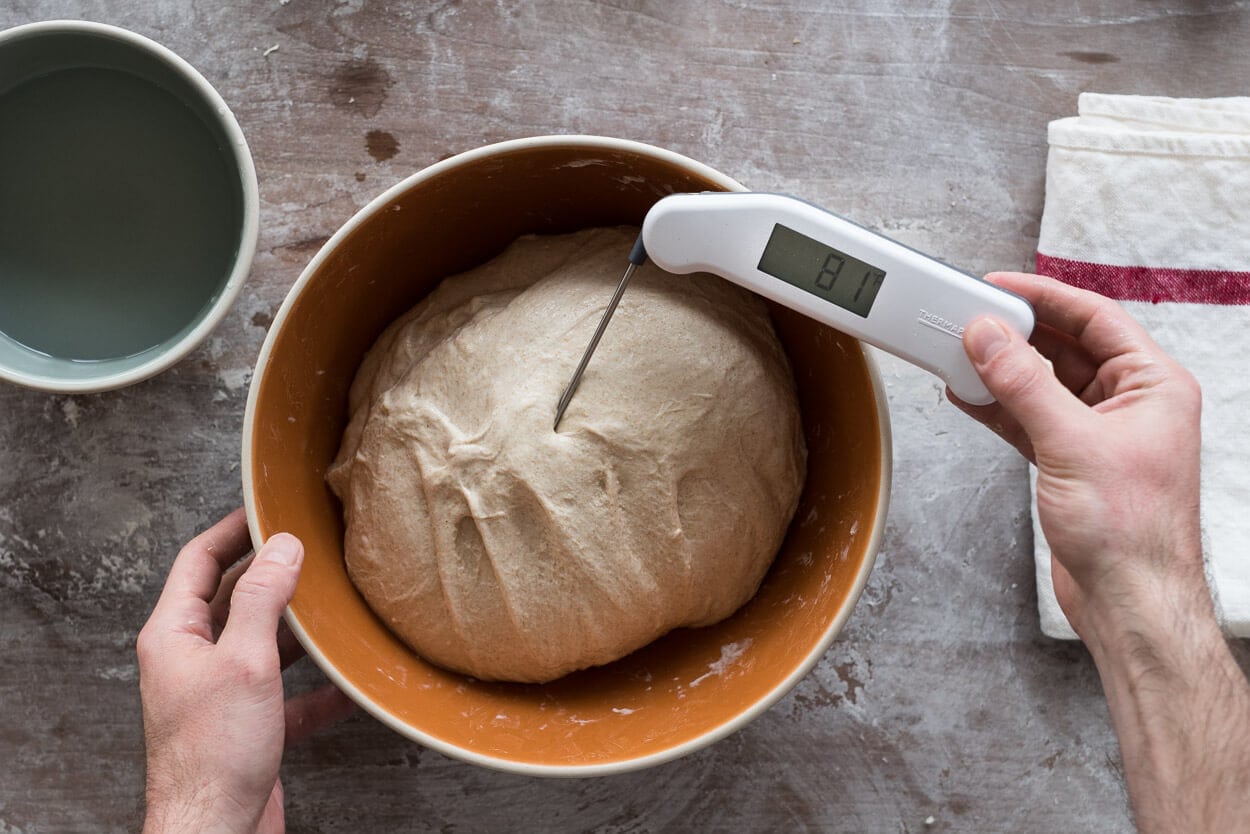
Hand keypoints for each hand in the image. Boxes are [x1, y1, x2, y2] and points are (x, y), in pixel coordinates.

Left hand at [137, 509, 354, 833]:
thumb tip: (282, 548)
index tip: (266, 509)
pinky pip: (288, 696)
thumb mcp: (245, 661)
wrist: (215, 832)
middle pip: (232, 599)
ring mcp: (220, 695)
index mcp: (174, 636)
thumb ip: (262, 599)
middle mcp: (192, 661)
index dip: (233, 530)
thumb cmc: (214, 755)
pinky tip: (352, 684)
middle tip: (310, 550)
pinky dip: (320, 688)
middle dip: (272, 574)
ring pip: (263, 645)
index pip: (199, 561)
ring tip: (335, 607)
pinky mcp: (248, 728)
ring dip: (299, 629)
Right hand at [954, 272, 1249, 833]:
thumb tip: (990, 336)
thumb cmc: (1132, 533)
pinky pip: (1029, 418)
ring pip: (1043, 383)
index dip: (1045, 296)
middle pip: (1065, 348)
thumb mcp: (1070, 444)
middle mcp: (1130, 404)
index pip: (1095, 318)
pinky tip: (968, 395)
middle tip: (972, 317)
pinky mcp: (1071, 461)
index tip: (1000, 284)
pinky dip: (998, 407)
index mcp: (1153, 386)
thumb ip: (1023, 384)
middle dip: (1017, 333)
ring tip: (960, 353)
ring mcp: (1099, 433)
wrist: (1129, 602)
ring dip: (1002, 370)